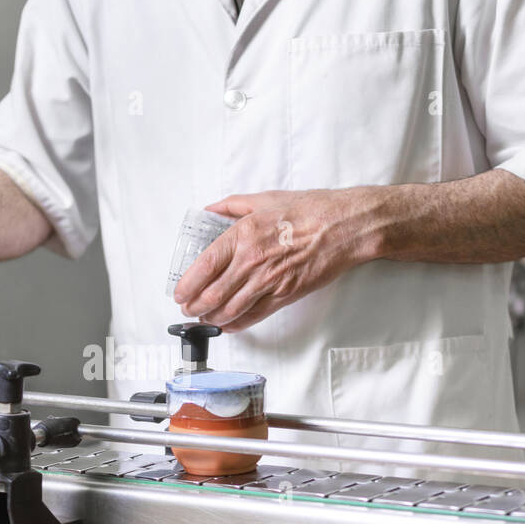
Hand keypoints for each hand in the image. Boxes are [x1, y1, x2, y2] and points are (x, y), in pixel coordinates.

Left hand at [174, 188, 386, 331]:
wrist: (344, 226)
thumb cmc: (310, 210)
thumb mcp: (265, 198)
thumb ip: (233, 205)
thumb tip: (211, 209)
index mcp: (244, 234)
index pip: (205, 266)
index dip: (188, 284)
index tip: (180, 292)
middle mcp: (253, 260)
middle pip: (213, 293)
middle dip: (195, 306)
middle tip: (188, 309)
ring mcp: (269, 280)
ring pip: (231, 308)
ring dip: (213, 318)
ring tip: (204, 319)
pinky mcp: (286, 294)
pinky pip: (255, 315)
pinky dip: (238, 323)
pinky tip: (229, 324)